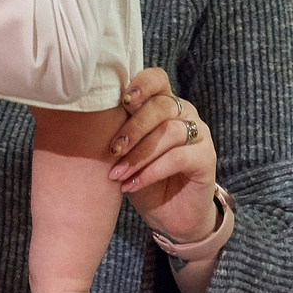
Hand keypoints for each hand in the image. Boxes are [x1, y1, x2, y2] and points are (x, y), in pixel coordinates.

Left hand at [112, 67, 219, 244]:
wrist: (168, 213)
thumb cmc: (139, 173)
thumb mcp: (122, 148)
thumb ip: (114, 127)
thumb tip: (85, 111)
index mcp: (162, 102)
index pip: (157, 79)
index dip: (141, 85)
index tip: (122, 101)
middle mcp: (184, 113)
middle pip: (161, 106)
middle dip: (132, 128)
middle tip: (112, 150)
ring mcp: (199, 134)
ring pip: (169, 132)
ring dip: (139, 154)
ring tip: (117, 174)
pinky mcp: (207, 158)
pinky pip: (178, 158)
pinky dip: (151, 171)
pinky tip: (132, 184)